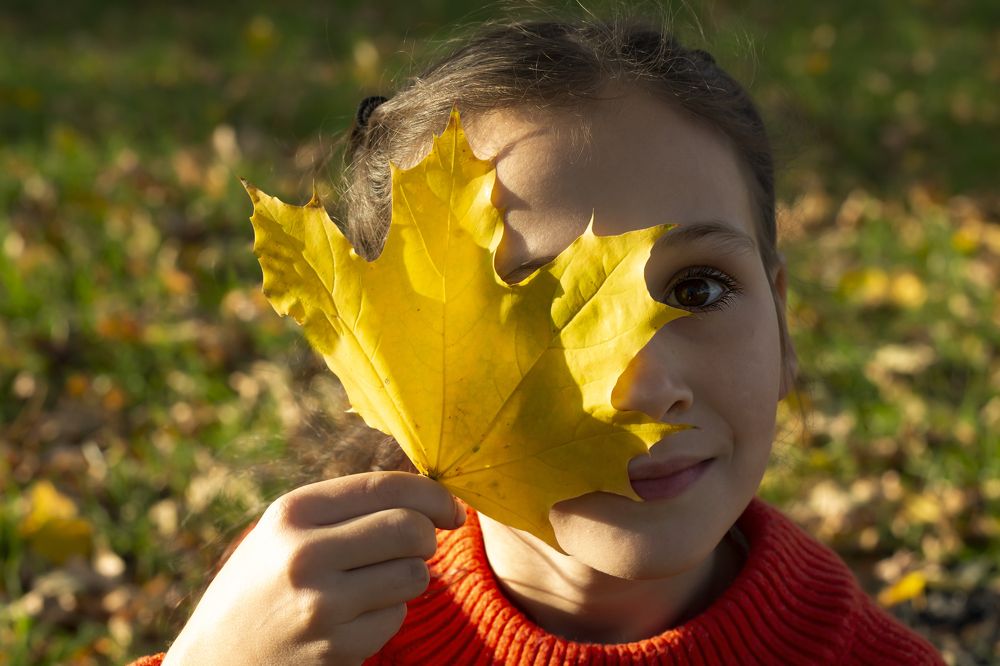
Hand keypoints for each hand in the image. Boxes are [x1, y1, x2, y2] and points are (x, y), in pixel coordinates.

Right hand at [163, 471, 464, 665]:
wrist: (214, 659)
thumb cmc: (261, 584)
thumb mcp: (284, 532)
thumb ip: (346, 509)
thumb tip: (427, 498)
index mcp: (293, 513)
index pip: (386, 486)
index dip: (432, 493)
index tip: (451, 508)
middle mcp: (304, 554)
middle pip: (410, 528)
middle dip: (429, 535)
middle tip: (420, 545)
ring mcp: (320, 606)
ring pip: (413, 575)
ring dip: (408, 578)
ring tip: (373, 583)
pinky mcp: (334, 649)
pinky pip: (394, 619)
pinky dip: (386, 616)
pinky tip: (352, 619)